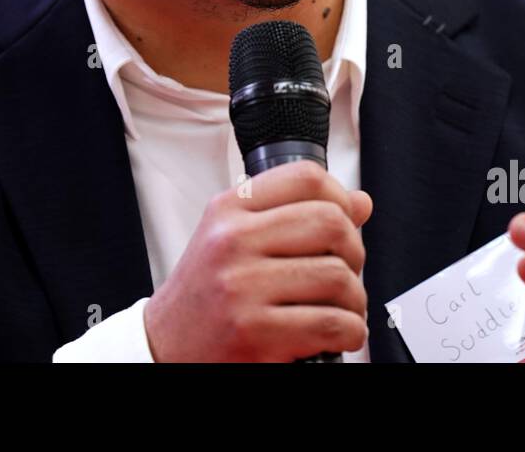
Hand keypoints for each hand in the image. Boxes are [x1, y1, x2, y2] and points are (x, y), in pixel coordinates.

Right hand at [143, 161, 372, 361]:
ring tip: (341, 308)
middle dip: (354, 251)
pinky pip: (332, 324)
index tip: (345, 219)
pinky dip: (349, 332)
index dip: (340, 196)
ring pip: (338, 276)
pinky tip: (336, 334)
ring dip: (354, 299)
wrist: (165, 348)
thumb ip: (292, 216)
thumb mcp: (234, 240)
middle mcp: (232, 242)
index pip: (305, 177)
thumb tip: (359, 202)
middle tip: (346, 271)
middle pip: (330, 223)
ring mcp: (241, 287)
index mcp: (228, 211)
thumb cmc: (205, 296)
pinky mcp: (254, 333)